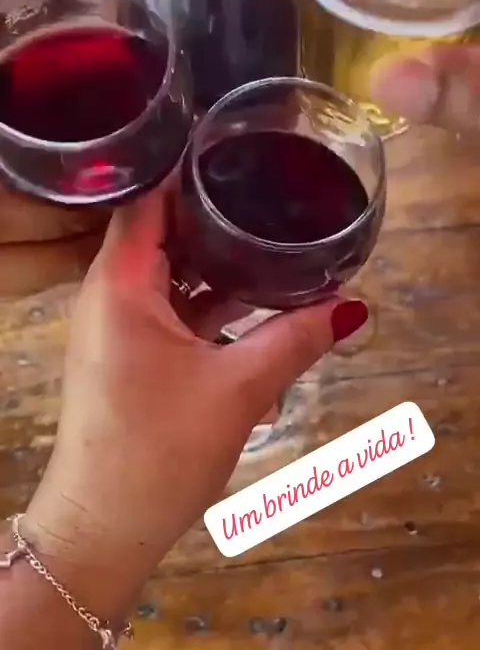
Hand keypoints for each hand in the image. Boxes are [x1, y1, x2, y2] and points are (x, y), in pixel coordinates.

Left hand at [23, 186, 367, 620]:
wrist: (103, 528)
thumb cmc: (159, 450)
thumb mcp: (238, 389)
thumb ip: (295, 339)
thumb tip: (351, 307)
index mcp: (121, 283)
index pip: (149, 199)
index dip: (189, 169)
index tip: (237, 149)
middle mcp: (108, 292)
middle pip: (159, 230)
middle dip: (212, 213)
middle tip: (267, 191)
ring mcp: (114, 324)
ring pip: (166, 271)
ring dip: (213, 262)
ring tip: (269, 239)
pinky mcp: (125, 352)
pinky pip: (166, 306)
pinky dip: (203, 300)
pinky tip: (250, 300)